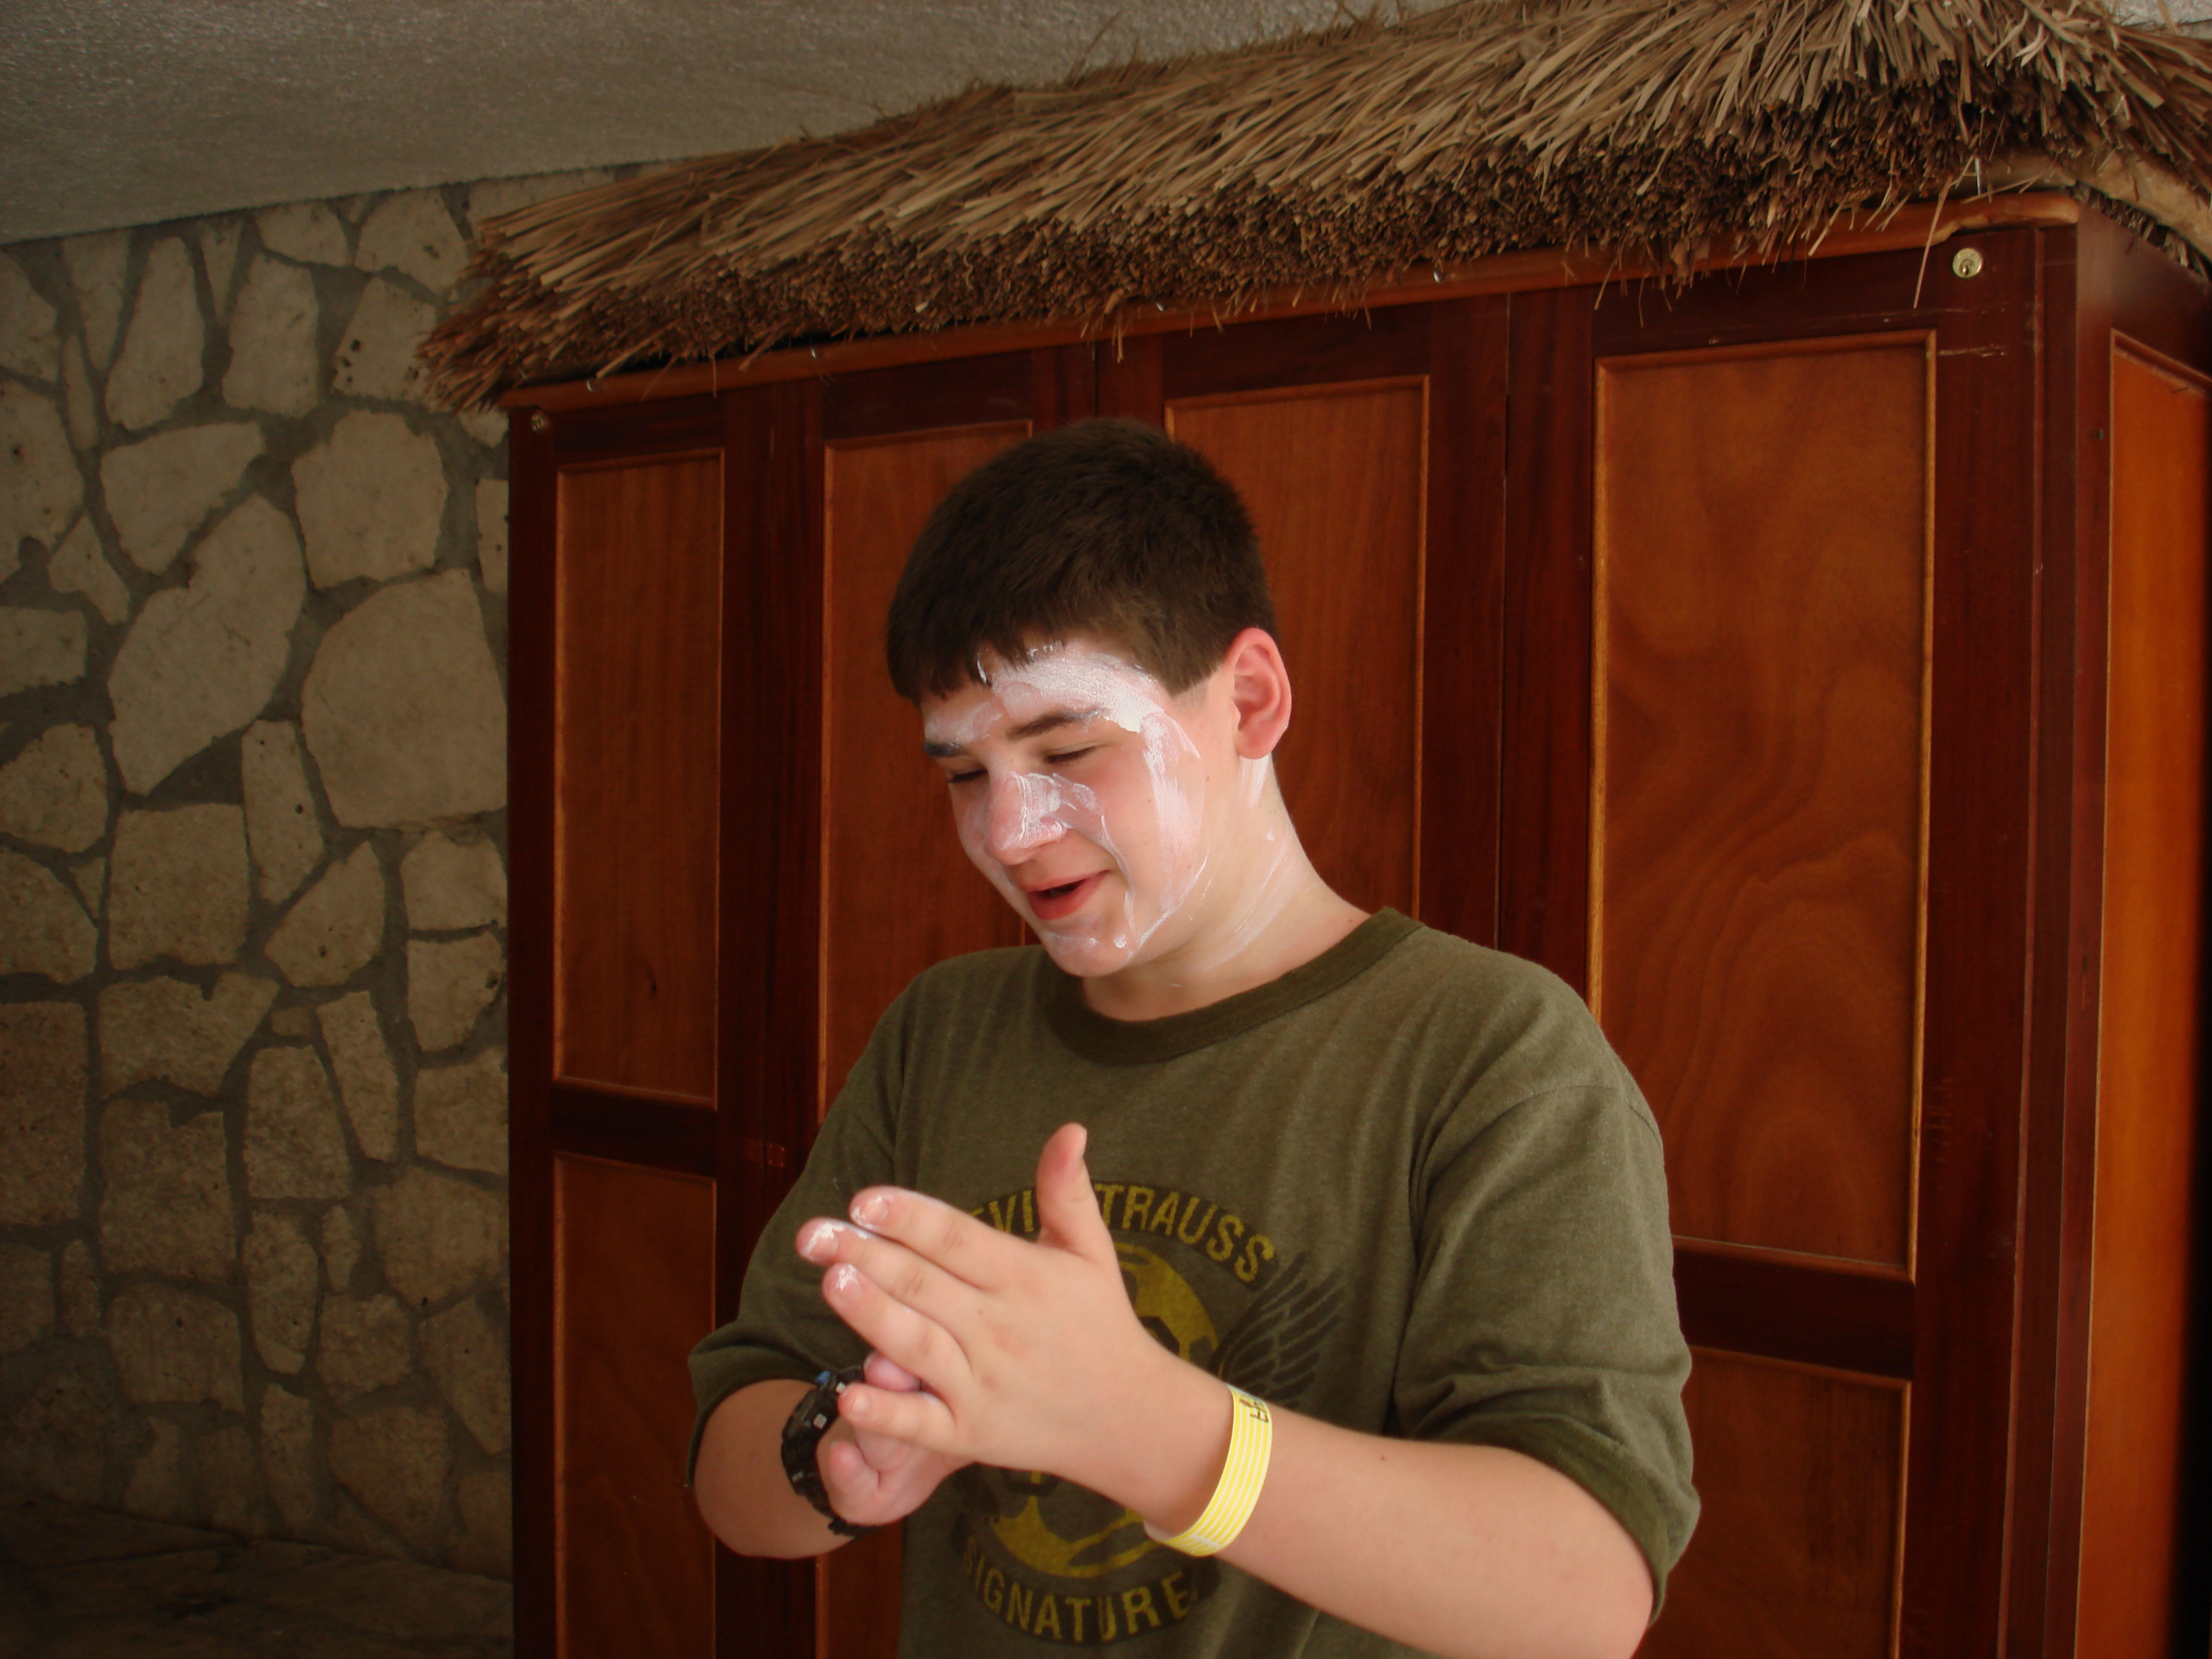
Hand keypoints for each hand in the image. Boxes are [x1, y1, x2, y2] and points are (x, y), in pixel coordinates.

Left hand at [794, 1123, 1226, 1521]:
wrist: (1131, 1418)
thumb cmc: (1101, 1322)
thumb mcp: (1091, 1252)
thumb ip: (1067, 1191)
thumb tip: (1070, 1127)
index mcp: (1026, 1277)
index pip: (957, 1238)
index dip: (910, 1217)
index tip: (863, 1198)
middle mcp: (1002, 1329)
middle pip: (923, 1284)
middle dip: (865, 1255)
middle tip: (812, 1234)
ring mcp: (984, 1384)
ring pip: (917, 1345)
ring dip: (871, 1314)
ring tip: (830, 1281)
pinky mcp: (972, 1433)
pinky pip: (922, 1423)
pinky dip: (886, 1411)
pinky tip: (847, 1394)